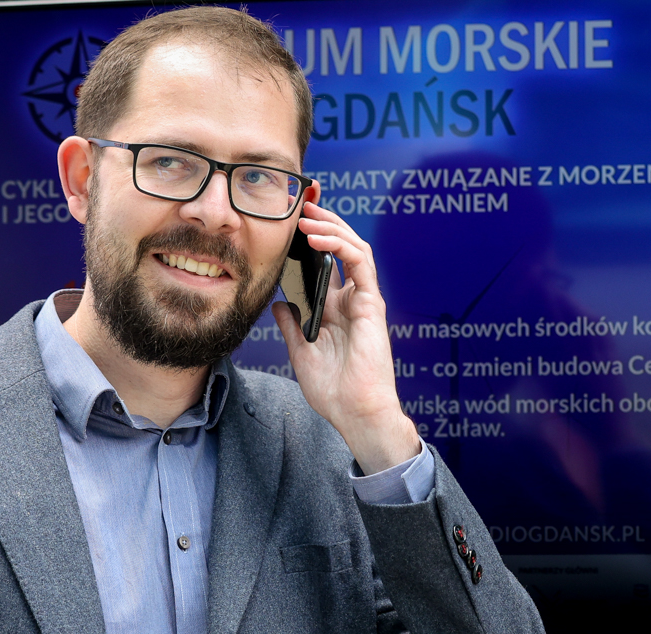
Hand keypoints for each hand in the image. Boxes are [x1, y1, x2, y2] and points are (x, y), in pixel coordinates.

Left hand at [273, 201, 421, 474]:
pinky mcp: (372, 303)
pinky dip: (339, 244)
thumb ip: (292, 326)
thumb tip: (277, 303)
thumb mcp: (301, 353)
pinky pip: (360, 262)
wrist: (355, 412)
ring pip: (353, 247)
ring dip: (330, 226)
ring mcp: (363, 299)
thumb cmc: (333, 390)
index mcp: (334, 310)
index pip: (323, 263)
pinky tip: (317, 239)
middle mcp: (350, 300)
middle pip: (339, 248)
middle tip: (299, 203)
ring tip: (305, 215)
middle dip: (321, 221)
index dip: (308, 240)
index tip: (287, 222)